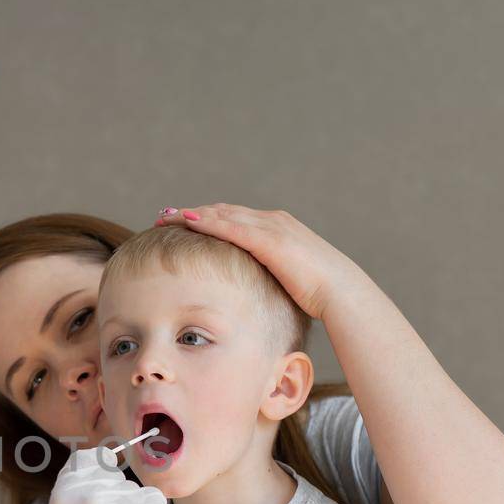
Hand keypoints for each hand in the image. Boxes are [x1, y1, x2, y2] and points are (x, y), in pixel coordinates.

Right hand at [47, 447, 169, 503]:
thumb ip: (70, 496)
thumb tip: (88, 466)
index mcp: (63, 500)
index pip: (82, 460)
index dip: (92, 467)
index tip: (99, 477)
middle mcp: (90, 496)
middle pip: (109, 473)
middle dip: (111, 492)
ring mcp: (121, 502)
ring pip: (131, 487)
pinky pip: (151, 498)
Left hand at [155, 204, 365, 321]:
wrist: (340, 291)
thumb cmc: (317, 292)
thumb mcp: (286, 279)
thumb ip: (268, 275)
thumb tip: (252, 289)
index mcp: (276, 228)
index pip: (234, 218)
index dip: (207, 218)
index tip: (182, 221)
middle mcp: (272, 221)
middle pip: (223, 211)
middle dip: (192, 212)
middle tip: (163, 214)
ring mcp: (271, 227)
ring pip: (222, 214)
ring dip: (192, 214)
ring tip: (165, 216)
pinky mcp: (268, 240)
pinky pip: (231, 227)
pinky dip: (207, 222)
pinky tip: (187, 221)